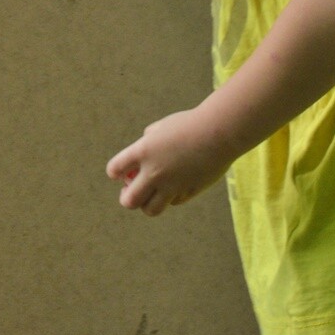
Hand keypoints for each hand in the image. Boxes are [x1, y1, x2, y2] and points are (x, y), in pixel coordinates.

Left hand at [106, 107, 231, 216]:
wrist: (219, 132)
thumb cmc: (190, 124)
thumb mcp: (162, 127)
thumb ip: (147, 141)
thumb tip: (140, 157)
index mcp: (144, 151)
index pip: (115, 169)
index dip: (115, 172)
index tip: (120, 172)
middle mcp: (154, 172)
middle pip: (129, 201)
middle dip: (127, 196)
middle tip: (132, 188)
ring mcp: (172, 186)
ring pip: (150, 210)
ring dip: (146, 203)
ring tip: (151, 193)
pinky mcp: (188, 193)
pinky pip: (172, 202)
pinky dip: (169, 197)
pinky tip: (175, 184)